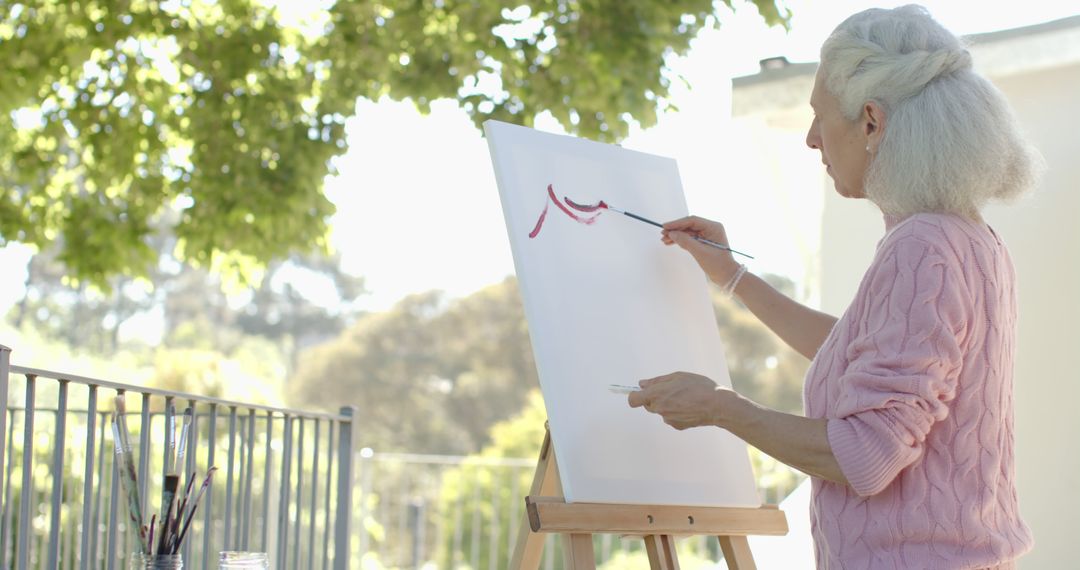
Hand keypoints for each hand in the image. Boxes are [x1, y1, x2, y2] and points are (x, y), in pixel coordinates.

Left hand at [627, 372, 741, 430]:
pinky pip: (671, 418)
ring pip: (660, 411)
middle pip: (648, 404)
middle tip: (670, 390)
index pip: (633, 400)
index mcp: (656, 395)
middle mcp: (659, 409)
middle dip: (654, 398)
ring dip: (666, 405)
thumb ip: (656, 381)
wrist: (717, 405)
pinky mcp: (677, 426)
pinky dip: (676, 412)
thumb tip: (642, 384)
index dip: (635, 395)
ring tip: (683, 397)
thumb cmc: (698, 386)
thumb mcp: (677, 376)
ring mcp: (668, 419)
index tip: (640, 392)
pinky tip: (688, 407)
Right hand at [661, 216, 740, 284]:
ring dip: (677, 236)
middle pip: (689, 225)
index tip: (665, 227)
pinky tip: (672, 242)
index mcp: (713, 227)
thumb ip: (685, 241)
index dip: (677, 223)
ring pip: (688, 232)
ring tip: (665, 240)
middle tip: (663, 234)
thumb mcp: (700, 252)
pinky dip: (681, 240)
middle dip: (676, 230)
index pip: (692, 221)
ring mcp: (707, 235)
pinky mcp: (704, 242)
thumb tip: (672, 234)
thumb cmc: (717, 264)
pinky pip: (690, 238)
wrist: (726, 276)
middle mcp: (711, 228)